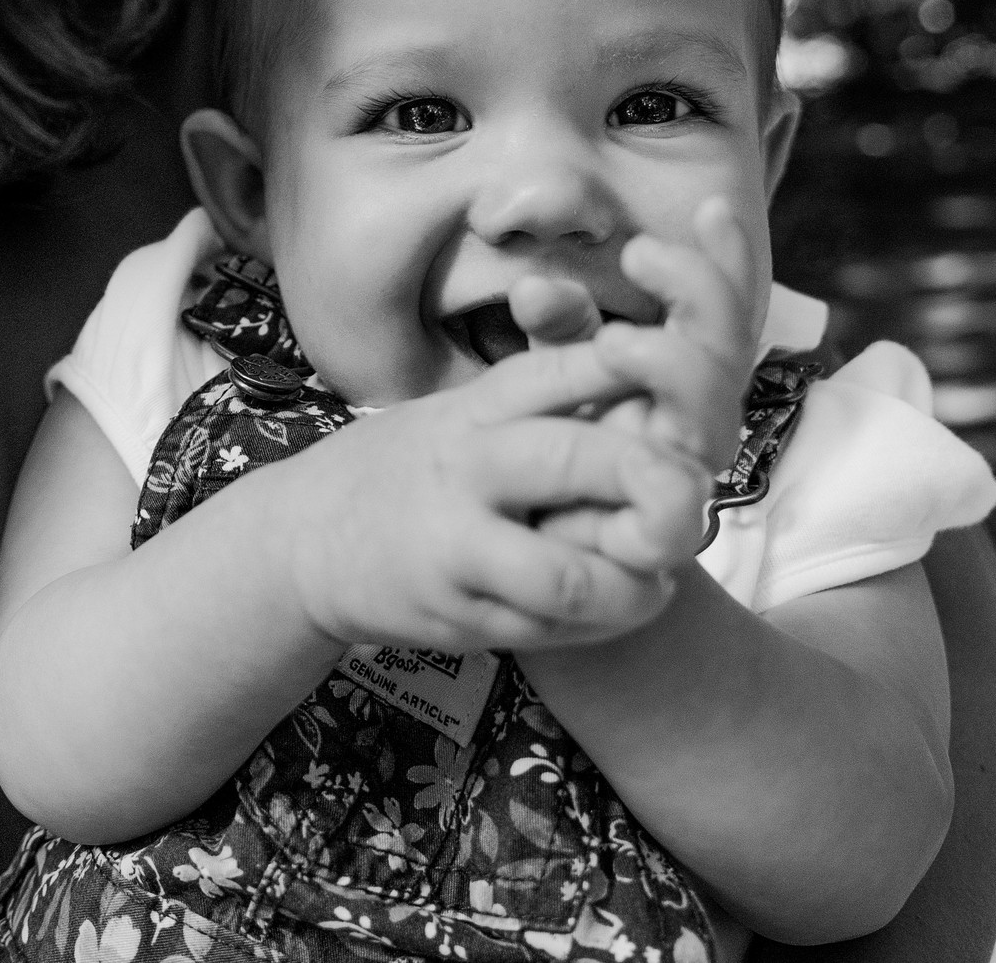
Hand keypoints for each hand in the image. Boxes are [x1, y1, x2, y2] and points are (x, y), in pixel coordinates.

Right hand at [261, 339, 709, 652]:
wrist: (301, 543)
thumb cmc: (405, 467)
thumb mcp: (461, 412)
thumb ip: (543, 395)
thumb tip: (651, 371)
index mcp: (476, 407)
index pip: (564, 369)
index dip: (637, 368)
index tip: (680, 387)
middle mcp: (465, 465)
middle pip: (576, 460)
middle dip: (653, 481)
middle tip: (694, 497)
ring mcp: (455, 544)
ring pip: (570, 573)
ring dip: (635, 581)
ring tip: (658, 573)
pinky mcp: (456, 613)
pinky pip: (550, 628)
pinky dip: (600, 621)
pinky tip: (618, 603)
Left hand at [511, 198, 757, 575]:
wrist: (534, 567)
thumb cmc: (547, 458)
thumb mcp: (551, 381)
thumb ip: (558, 334)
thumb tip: (534, 287)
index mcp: (679, 380)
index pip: (722, 311)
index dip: (727, 260)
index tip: (714, 205)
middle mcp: (694, 423)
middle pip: (729, 349)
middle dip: (699, 292)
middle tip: (644, 254)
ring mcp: (679, 476)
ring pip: (710, 413)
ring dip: (670, 363)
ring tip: (614, 338)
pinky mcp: (652, 532)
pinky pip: (672, 496)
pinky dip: (653, 458)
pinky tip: (613, 431)